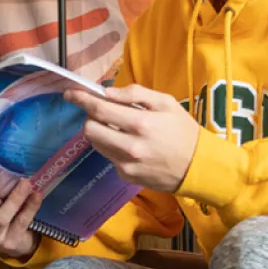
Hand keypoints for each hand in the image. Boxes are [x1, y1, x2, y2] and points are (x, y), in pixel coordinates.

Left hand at [66, 85, 200, 192]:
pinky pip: (109, 157)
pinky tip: (129, 145)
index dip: (81, 100)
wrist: (198, 167)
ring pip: (96, 144)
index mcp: (140, 123)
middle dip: (90, 117)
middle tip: (101, 112)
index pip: (99, 110)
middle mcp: (129, 146)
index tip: (69, 93)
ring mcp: (126, 164)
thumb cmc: (183, 131)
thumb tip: (108, 92)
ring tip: (118, 128)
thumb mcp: (166, 103)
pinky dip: (112, 147)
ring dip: (100, 132)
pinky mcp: (125, 176)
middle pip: (89, 130)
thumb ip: (135, 94)